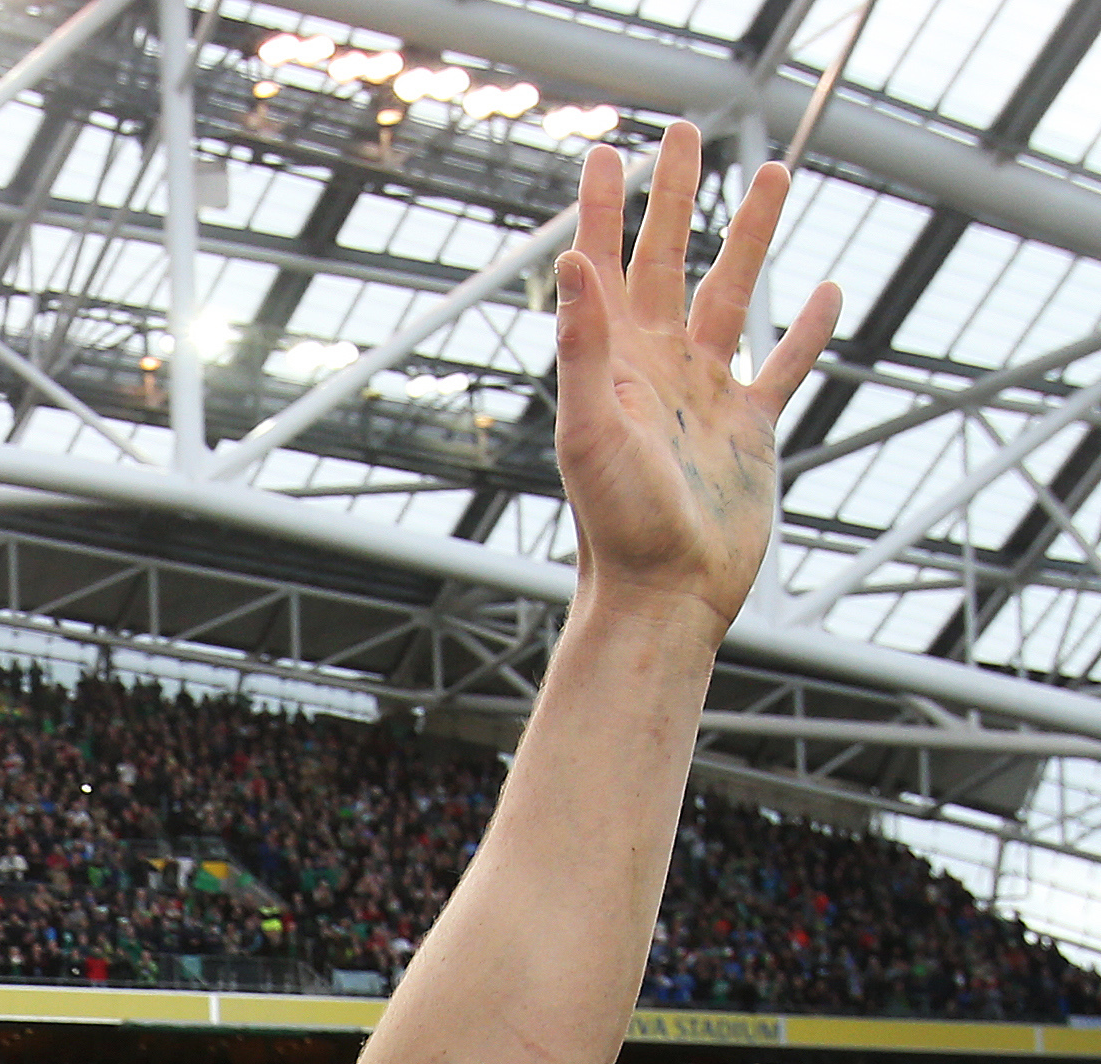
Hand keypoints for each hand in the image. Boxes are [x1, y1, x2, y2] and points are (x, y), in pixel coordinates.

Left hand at [554, 124, 839, 636]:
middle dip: (678, 195)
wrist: (663, 597)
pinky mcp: (748, 432)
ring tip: (776, 173)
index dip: (601, 209)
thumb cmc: (616, 526)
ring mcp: (706, 396)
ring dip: (752, 236)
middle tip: (688, 130)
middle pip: (671, 259)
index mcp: (614, 363)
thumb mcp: (591, 431)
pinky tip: (826, 291)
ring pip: (735, 294)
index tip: (606, 152)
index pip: (603, 265)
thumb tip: (574, 260)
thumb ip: (582, 346)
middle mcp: (659, 369)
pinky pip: (783, 366)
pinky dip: (806, 330)